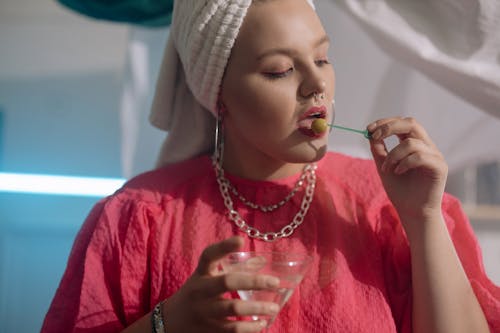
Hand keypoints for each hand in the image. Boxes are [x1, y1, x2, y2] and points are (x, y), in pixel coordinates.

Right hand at [163, 237, 280, 332]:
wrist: (170, 321)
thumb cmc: (196, 293)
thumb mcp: (207, 277)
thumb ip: (233, 269)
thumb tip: (262, 261)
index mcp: (200, 273)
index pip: (208, 256)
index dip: (224, 247)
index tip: (240, 240)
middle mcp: (200, 290)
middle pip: (227, 282)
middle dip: (254, 281)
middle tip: (275, 282)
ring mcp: (202, 311)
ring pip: (232, 309)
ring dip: (257, 308)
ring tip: (274, 308)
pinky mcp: (206, 330)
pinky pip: (232, 330)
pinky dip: (250, 328)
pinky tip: (261, 324)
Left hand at [367, 117, 447, 223]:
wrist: (412, 212)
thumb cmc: (400, 190)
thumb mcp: (384, 166)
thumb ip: (379, 149)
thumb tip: (371, 133)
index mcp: (414, 143)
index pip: (403, 123)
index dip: (386, 122)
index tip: (369, 128)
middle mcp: (427, 146)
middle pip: (411, 123)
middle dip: (390, 127)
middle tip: (375, 137)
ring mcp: (435, 155)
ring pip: (411, 142)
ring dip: (393, 154)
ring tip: (386, 169)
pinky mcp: (440, 167)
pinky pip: (420, 156)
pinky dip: (404, 163)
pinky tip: (398, 172)